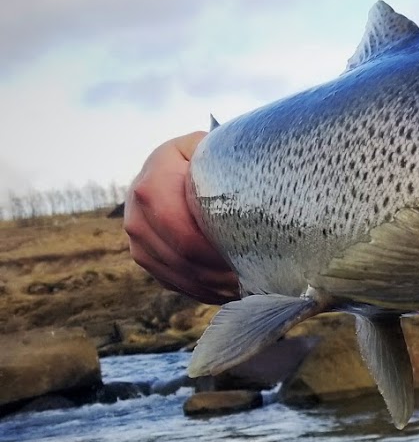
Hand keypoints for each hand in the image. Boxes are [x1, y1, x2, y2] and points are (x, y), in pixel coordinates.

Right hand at [124, 131, 239, 302]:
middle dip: (223, 273)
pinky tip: (232, 289)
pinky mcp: (145, 258)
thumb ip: (219, 165)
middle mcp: (137, 215)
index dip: (220, 252)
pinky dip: (207, 290)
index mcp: (152, 185)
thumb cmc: (201, 160)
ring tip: (251, 285)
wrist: (170, 167)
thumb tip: (246, 190)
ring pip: (181, 276)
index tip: (253, 258)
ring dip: (218, 287)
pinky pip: (177, 284)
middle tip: (258, 279)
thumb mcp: (207, 150)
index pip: (185, 233)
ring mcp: (137, 241)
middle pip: (184, 259)